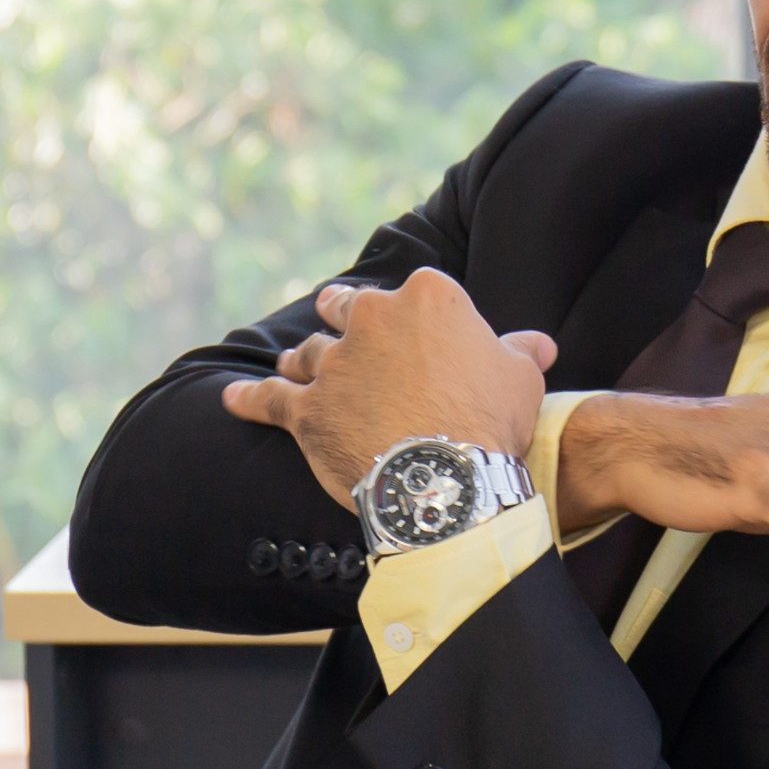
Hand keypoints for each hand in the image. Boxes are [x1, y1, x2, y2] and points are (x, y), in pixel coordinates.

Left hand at [219, 268, 555, 509]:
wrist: (444, 477)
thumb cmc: (490, 422)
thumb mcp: (520, 380)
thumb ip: (519, 352)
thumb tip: (538, 344)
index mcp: (428, 298)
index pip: (414, 291)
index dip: (413, 314)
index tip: (415, 334)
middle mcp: (373, 318)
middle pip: (346, 307)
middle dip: (342, 316)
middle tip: (338, 325)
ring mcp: (334, 362)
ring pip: (308, 353)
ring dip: (302, 361)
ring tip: (293, 366)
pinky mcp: (304, 407)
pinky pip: (267, 399)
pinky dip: (247, 399)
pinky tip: (229, 399)